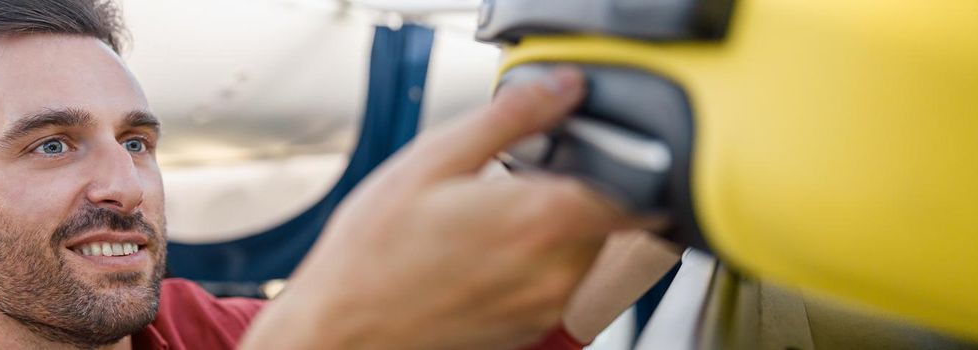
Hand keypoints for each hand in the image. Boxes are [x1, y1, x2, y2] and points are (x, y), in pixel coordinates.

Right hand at [240, 67, 662, 349]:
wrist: (344, 328)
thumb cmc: (374, 254)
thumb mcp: (434, 159)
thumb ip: (511, 118)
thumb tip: (561, 90)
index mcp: (543, 219)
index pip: (633, 187)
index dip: (611, 161)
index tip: (575, 152)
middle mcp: (558, 271)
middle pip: (619, 222)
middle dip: (587, 195)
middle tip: (528, 184)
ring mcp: (549, 307)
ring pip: (598, 257)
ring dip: (571, 233)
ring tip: (505, 223)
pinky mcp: (535, 330)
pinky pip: (570, 288)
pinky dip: (549, 266)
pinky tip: (495, 256)